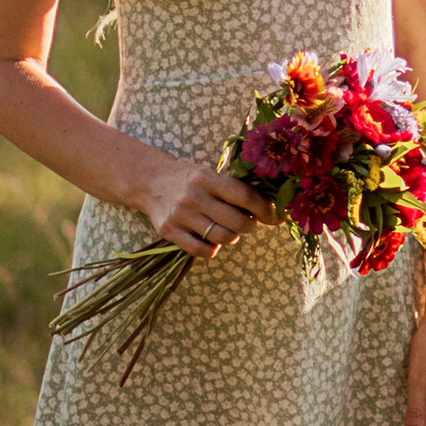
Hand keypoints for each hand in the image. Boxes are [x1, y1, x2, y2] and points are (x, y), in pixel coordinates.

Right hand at [140, 155, 272, 261]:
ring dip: (232, 237)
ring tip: (229, 230)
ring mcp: (180, 215)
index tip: (274, 216)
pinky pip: (201, 250)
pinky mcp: (168, 231)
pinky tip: (212, 240)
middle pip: (236, 222)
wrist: (151, 181)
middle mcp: (194, 196)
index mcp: (207, 178)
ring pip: (221, 238)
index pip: (244, 196)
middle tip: (249, 224)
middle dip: (250, 226)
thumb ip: (234, 189)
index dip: (264, 209)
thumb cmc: (190, 179)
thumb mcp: (210, 174)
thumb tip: (270, 209)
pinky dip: (213, 249)